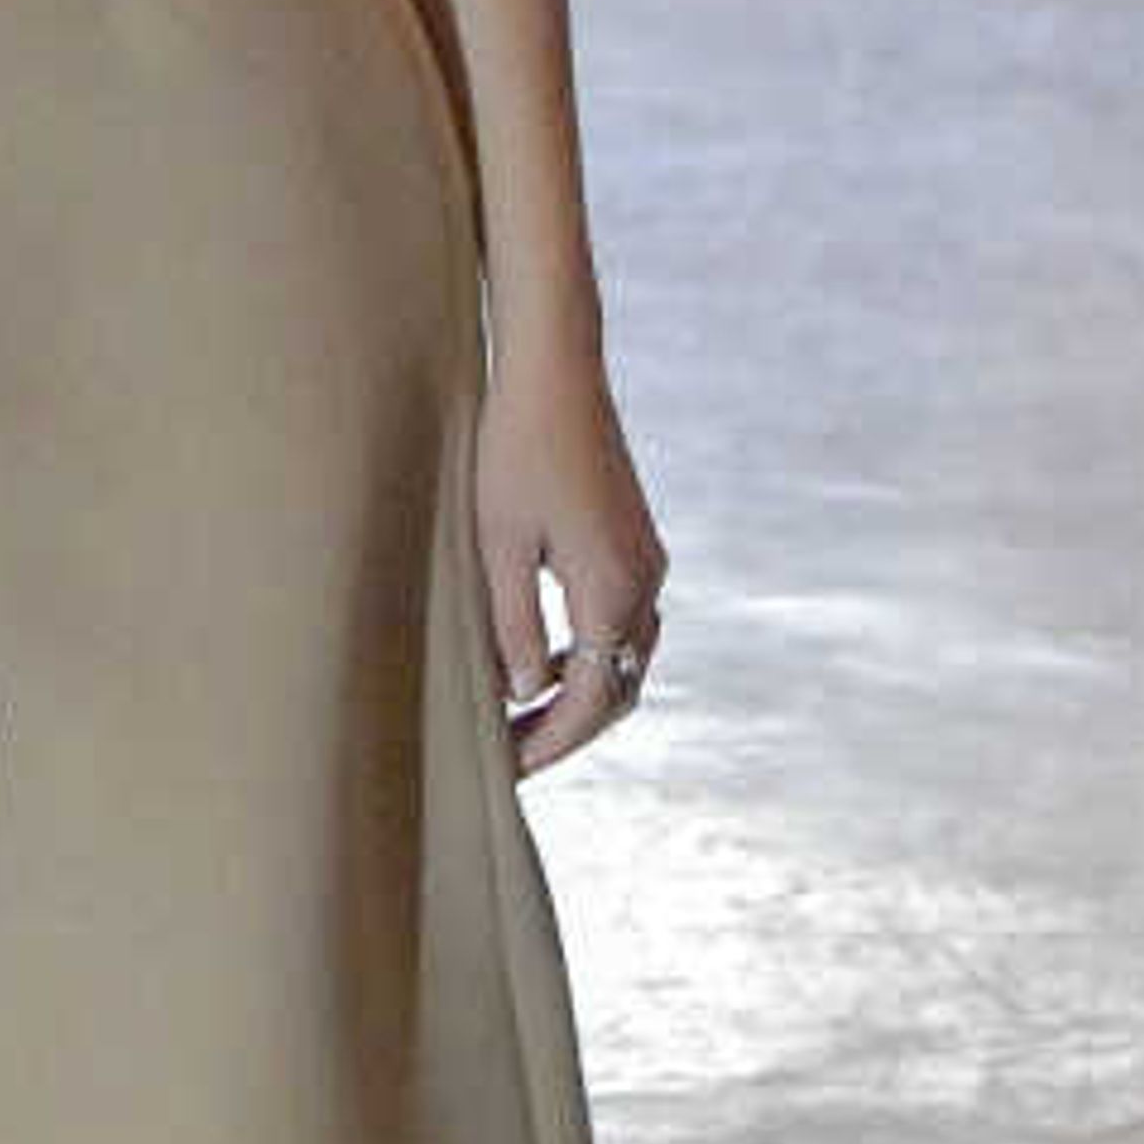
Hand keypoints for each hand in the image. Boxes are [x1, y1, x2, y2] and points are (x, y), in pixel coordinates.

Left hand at [475, 348, 663, 778]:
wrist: (555, 371)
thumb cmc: (513, 450)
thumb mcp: (497, 545)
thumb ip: (511, 626)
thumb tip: (523, 693)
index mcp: (612, 591)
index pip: (591, 700)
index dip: (549, 744)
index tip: (507, 772)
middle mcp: (644, 582)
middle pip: (619, 688)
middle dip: (567, 730)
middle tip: (511, 759)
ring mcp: (646, 559)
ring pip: (625, 657)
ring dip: (581, 695)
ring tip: (521, 720)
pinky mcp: (635, 541)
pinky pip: (621, 622)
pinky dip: (589, 656)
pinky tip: (540, 662)